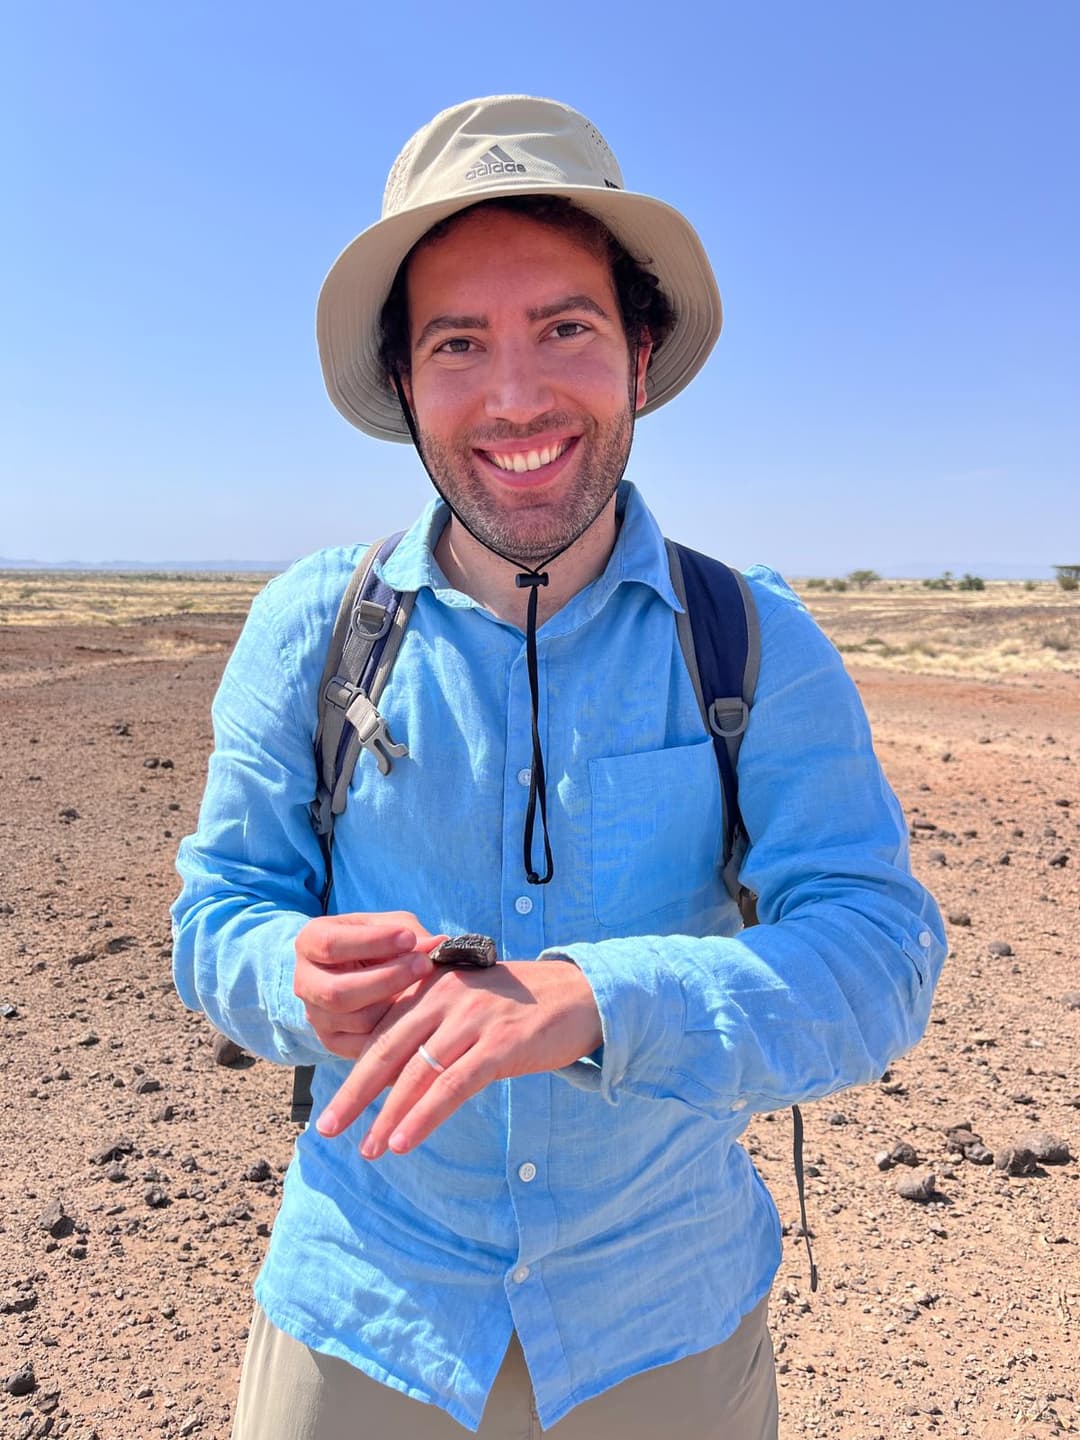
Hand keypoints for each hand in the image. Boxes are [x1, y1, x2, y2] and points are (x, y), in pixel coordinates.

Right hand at [293, 911, 443, 1058]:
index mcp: (310, 943)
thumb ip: (409, 933)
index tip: (408, 937)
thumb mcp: (388, 927)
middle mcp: (305, 982)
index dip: (371, 941)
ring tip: (427, 990)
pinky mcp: (333, 1042)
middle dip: (387, 979)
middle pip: (338, 992)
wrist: (359, 969)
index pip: (330, 945)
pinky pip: (364, 1045)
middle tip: (424, 965)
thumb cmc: (376, 941)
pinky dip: (394, 1032)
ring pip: (355, 1021)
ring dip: (395, 1007)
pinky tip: (418, 1016)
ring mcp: (316, 1016)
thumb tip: (439, 945)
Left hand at [314, 959, 601, 1153]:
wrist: (582, 994)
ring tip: (367, 1149)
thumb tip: (396, 1077)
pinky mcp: (500, 1045)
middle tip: (328, 1128)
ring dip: (387, 1116)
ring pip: (416, 1073)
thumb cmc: (523, 1006)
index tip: (335, 1106)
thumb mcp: (471, 1005)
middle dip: (354, 1094)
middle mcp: (447, 997)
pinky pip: (452, 1086)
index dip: (355, 1071)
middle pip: (387, 1051)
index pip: (383, 1031)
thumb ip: (435, 1028)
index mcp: (434, 986)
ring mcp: (473, 1019)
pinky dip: (423, 1116)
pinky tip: (403, 1141)